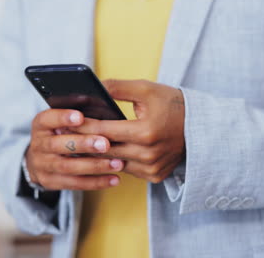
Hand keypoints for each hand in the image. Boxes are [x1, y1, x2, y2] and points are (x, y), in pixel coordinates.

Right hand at [26, 109, 123, 189]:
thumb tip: (103, 106)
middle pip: (58, 145)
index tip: (81, 117)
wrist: (40, 160)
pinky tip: (114, 179)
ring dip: (95, 166)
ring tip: (117, 164)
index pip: (47, 119)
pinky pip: (75, 184)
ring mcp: (43, 165)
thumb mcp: (62, 122)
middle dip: (83, 144)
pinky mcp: (50, 182)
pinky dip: (96, 182)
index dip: (63, 118)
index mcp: (41, 125)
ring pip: (68, 167)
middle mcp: (39, 145)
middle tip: (105, 143)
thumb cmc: (61, 134)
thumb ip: (78, 117)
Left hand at [71, 79, 185, 182]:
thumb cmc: (173, 103)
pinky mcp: (155, 176)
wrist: (200, 126)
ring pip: (114, 163)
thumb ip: (117, 88)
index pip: (103, 130)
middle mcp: (148, 154)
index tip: (64, 122)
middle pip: (105, 150)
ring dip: (96, 154)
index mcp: (145, 132)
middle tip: (63, 134)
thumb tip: (92, 87)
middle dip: (83, 141)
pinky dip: (116, 161)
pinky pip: (127, 170)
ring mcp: (152, 168)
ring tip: (77, 144)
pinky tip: (102, 154)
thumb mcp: (147, 89)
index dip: (82, 126)